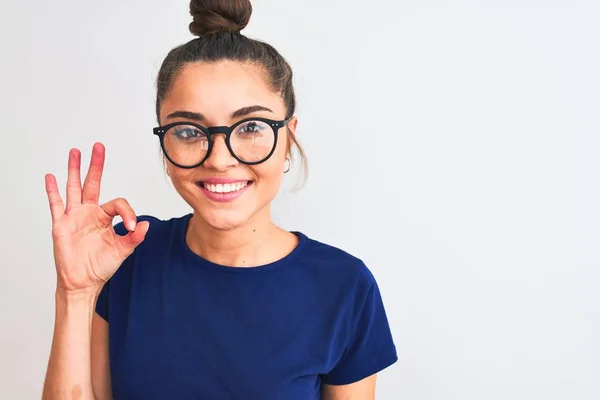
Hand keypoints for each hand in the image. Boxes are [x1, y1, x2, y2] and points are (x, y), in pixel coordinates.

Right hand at [45, 143, 148, 291]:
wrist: (83, 282)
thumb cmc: (101, 266)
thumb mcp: (122, 251)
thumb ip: (134, 237)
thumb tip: (144, 224)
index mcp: (105, 217)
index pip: (118, 203)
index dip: (127, 212)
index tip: (131, 226)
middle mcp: (89, 213)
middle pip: (92, 183)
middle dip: (96, 165)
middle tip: (98, 146)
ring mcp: (74, 216)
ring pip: (74, 188)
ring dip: (74, 170)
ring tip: (75, 152)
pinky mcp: (61, 225)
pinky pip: (56, 205)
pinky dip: (52, 191)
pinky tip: (51, 177)